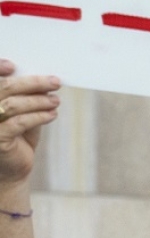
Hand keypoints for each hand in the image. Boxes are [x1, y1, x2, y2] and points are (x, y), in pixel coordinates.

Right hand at [0, 61, 59, 187]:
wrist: (11, 171)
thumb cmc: (16, 138)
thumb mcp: (20, 114)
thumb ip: (24, 97)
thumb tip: (43, 79)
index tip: (14, 66)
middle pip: (3, 88)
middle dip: (31, 83)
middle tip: (54, 82)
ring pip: (12, 105)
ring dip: (39, 100)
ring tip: (56, 101)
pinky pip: (19, 122)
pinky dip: (39, 116)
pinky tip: (52, 115)